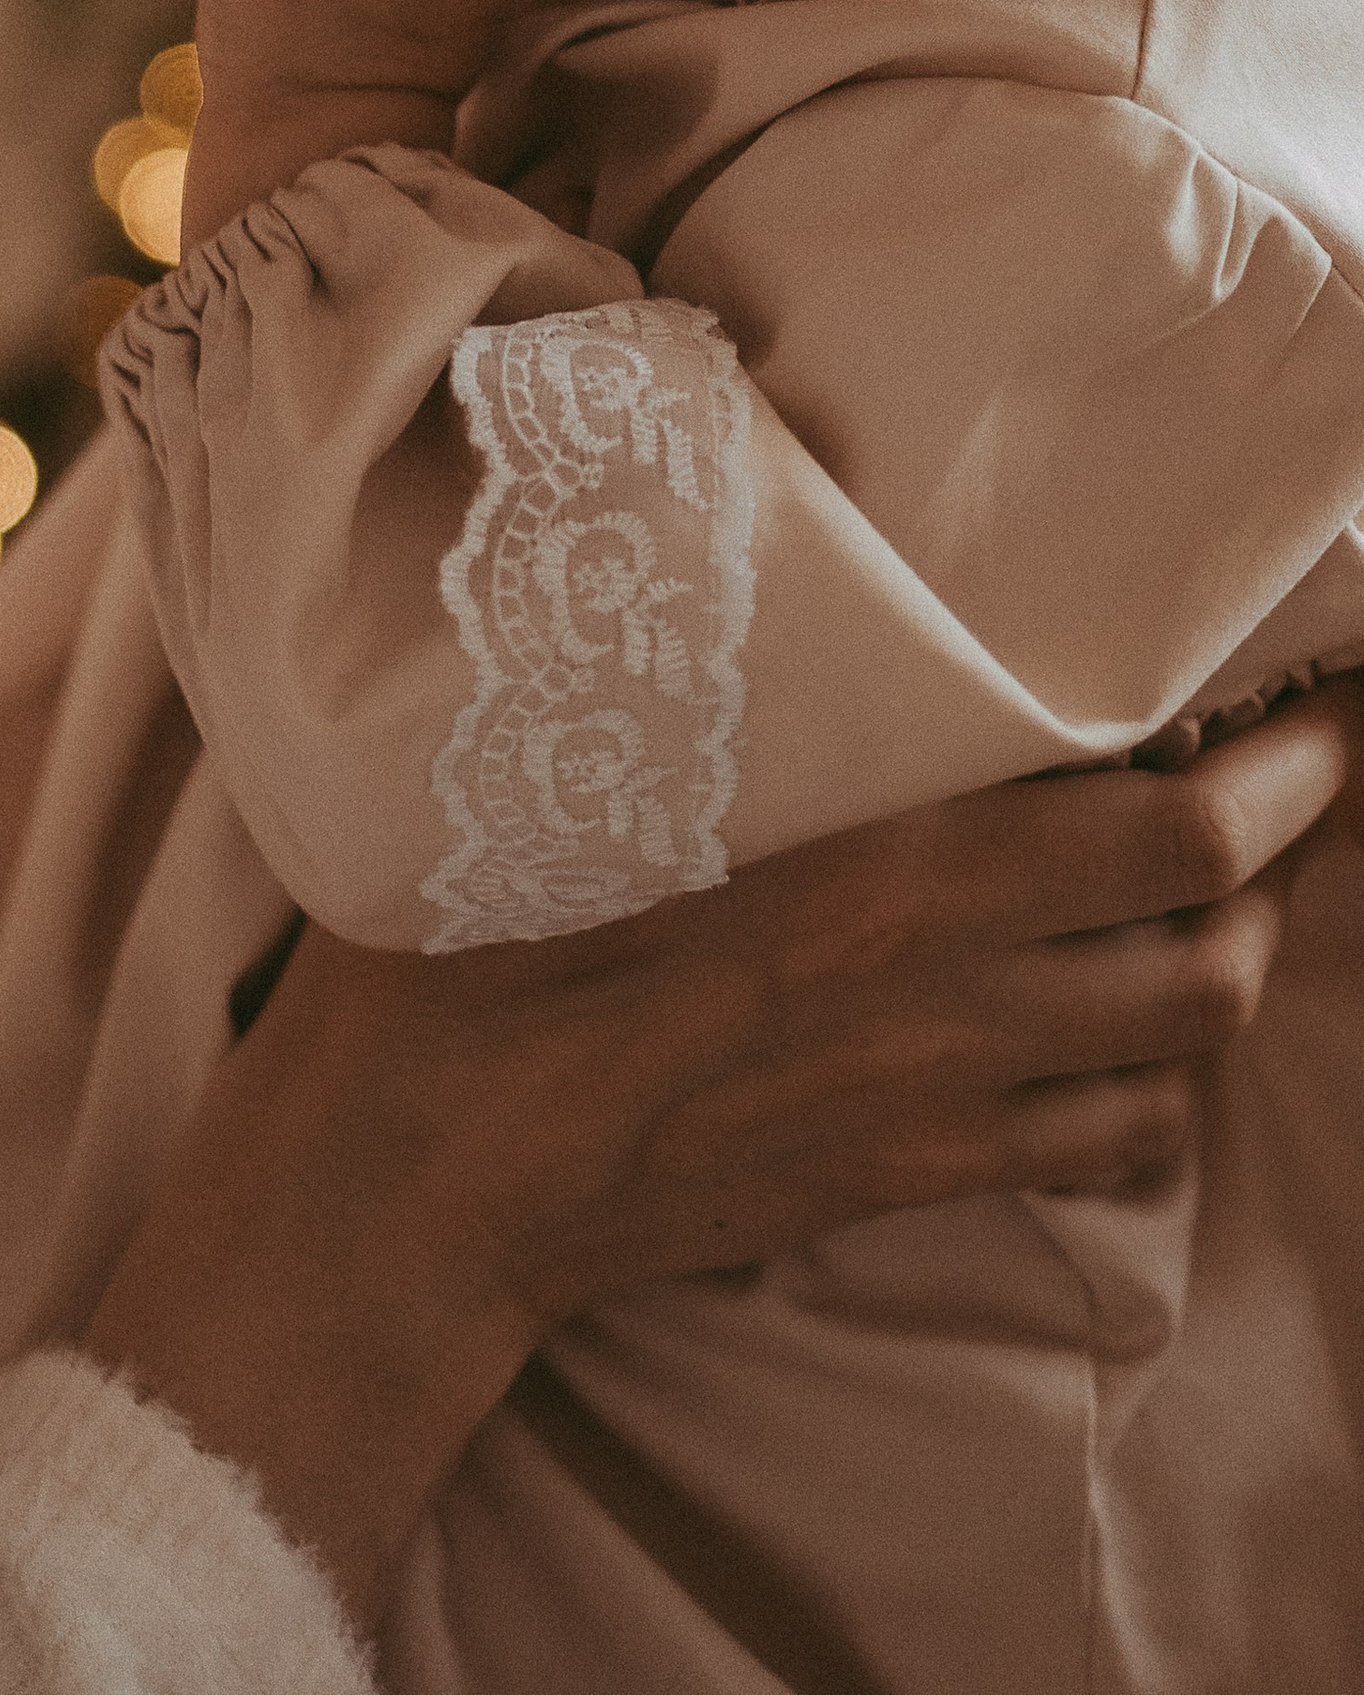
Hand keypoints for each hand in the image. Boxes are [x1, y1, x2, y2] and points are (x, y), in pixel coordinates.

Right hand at [85, 680, 1361, 1631]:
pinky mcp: (899, 1188)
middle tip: (1291, 769)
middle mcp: (946, 1007)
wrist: (421, 1186)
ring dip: (1223, 964)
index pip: (1162, 835)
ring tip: (1210, 888)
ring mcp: (934, 1116)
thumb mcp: (579, 764)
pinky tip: (1114, 1023)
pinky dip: (1150, 1079)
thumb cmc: (467, 945)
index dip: (1282, 771)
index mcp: (878, 885)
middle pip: (1215, 948)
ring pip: (1181, 1051)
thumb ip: (724, 682)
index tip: (1324, 698)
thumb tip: (782, 506)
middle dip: (1285, 856)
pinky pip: (1103, 1148)